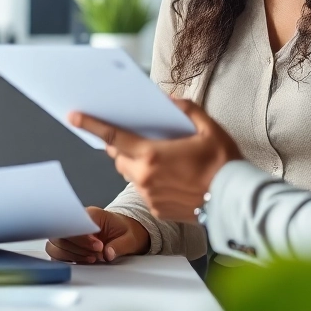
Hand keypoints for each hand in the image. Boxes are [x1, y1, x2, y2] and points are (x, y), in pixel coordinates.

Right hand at [46, 207, 150, 263]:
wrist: (126, 233)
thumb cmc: (127, 232)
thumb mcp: (131, 239)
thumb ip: (120, 246)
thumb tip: (108, 254)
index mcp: (91, 215)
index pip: (72, 222)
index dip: (81, 238)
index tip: (98, 247)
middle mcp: (76, 222)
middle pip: (59, 234)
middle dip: (76, 249)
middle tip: (97, 254)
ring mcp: (70, 234)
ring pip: (54, 245)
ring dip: (70, 255)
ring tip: (92, 258)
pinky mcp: (68, 245)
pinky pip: (56, 253)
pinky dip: (67, 259)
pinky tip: (84, 260)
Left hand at [70, 99, 241, 223]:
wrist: (236, 200)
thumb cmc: (224, 163)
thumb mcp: (208, 127)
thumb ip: (185, 110)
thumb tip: (168, 101)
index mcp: (153, 155)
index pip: (113, 136)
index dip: (92, 125)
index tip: (74, 116)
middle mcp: (145, 177)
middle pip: (118, 156)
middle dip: (120, 144)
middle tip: (133, 135)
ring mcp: (150, 196)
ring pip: (129, 174)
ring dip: (135, 162)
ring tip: (156, 154)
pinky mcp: (157, 210)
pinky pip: (143, 189)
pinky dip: (149, 179)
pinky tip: (169, 174)